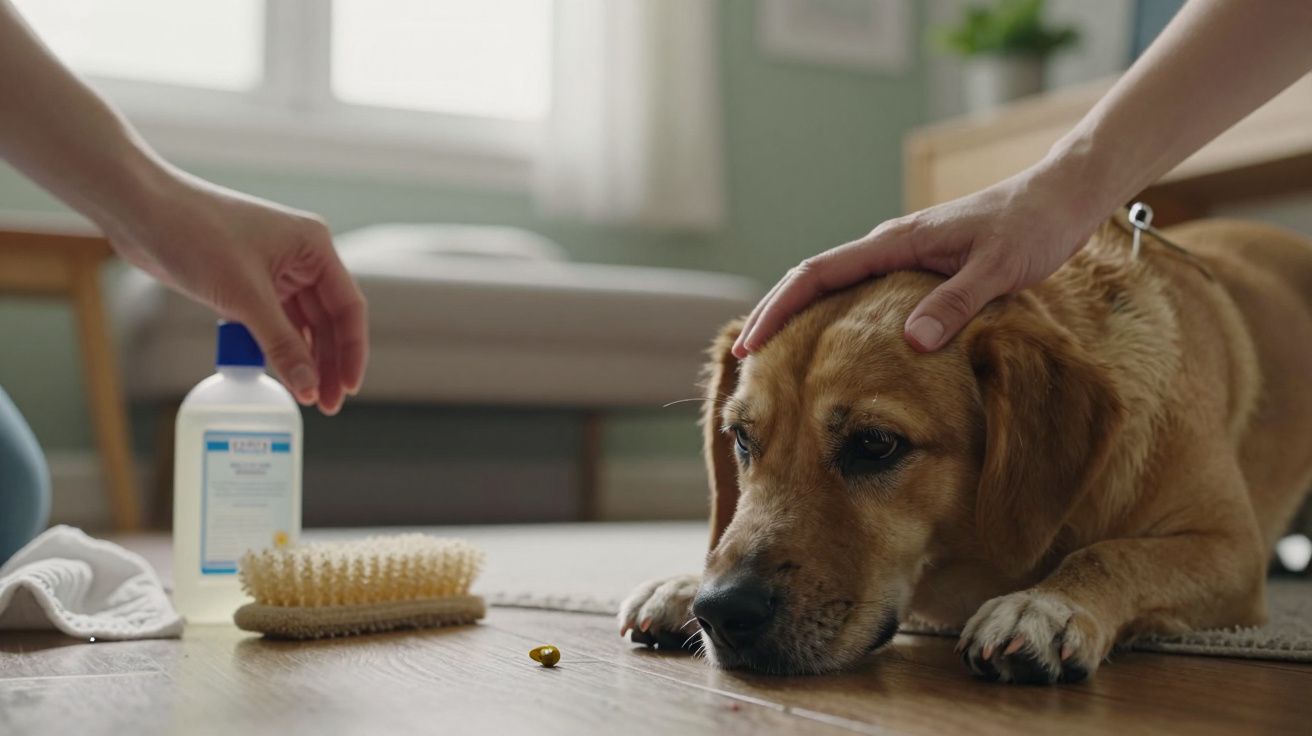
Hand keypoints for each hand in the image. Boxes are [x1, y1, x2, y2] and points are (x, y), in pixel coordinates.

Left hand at [106, 168, 366, 414]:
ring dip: (304, 359)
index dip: (351, 351)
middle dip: (328, 362)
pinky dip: (277, 347)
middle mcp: (300, 257)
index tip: (348, 389)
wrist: (140, 210)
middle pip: (328, 320)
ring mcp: (274, 270)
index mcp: (314, 247)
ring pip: (301, 324)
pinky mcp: (246, 281)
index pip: (348, 307)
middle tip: (327, 404)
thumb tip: (309, 389)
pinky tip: (281, 374)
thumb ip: (281, 345)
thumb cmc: (196, 235)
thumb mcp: (244, 297)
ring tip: (307, 396)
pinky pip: (273, 322)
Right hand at [732, 167, 1104, 357]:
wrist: (1061, 197)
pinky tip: (837, 347)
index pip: (817, 273)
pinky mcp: (917, 269)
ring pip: (835, 288)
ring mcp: (901, 257)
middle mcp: (889, 247)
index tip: (751, 342)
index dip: (779, 308)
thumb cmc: (1032, 227)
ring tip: (778, 360)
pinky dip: (836, 318)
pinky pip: (862, 295)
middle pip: (813, 281)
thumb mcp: (998, 269)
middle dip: (776, 316)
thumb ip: (955, 303)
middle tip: (746, 360)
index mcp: (895, 243)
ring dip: (802, 318)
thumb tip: (910, 344)